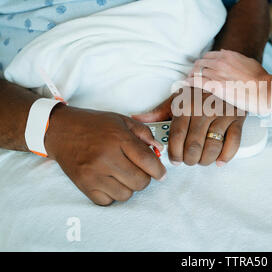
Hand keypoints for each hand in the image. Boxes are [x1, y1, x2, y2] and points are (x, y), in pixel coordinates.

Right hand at [45, 104, 165, 205]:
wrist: (60, 130)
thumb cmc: (93, 125)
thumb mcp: (121, 121)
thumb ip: (143, 133)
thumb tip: (159, 150)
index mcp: (118, 139)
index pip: (148, 162)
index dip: (159, 170)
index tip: (160, 173)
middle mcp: (106, 157)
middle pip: (140, 182)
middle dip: (145, 178)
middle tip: (138, 171)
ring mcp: (93, 174)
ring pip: (125, 195)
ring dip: (128, 187)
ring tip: (121, 175)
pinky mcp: (83, 185)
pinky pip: (107, 201)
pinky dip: (112, 194)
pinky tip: (109, 181)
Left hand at [132, 87, 245, 166]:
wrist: (225, 76)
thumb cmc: (200, 90)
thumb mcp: (178, 97)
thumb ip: (159, 111)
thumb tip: (138, 119)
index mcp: (187, 105)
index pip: (177, 137)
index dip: (174, 153)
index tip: (175, 160)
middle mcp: (204, 110)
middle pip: (194, 146)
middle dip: (189, 160)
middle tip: (188, 161)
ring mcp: (222, 115)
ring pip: (212, 148)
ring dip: (205, 160)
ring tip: (201, 160)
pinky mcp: (237, 119)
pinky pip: (233, 143)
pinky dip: (225, 156)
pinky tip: (219, 160)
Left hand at [186, 50, 271, 113]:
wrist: (264, 90)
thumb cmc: (261, 79)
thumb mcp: (249, 62)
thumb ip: (236, 58)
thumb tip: (225, 53)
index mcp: (229, 55)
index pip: (209, 55)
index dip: (204, 62)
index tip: (202, 68)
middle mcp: (220, 62)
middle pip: (200, 62)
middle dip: (196, 69)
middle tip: (193, 75)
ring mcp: (216, 73)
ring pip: (196, 71)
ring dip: (192, 76)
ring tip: (189, 81)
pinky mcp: (214, 85)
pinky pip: (195, 81)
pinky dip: (189, 82)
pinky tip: (185, 84)